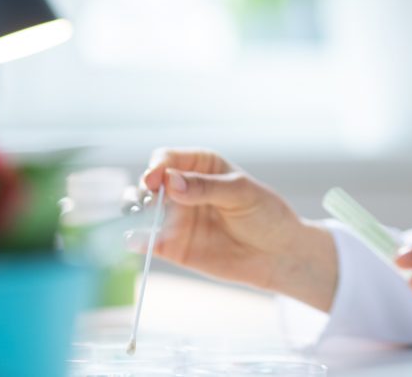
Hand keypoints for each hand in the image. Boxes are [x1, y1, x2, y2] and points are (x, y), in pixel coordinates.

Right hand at [140, 149, 337, 310]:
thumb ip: (207, 187)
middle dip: (143, 188)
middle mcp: (182, 188)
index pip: (168, 158)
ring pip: (141, 210)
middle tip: (148, 199)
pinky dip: (137, 240)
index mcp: (201, 165)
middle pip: (149, 182)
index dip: (158, 166)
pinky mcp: (173, 245)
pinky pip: (148, 241)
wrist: (279, 253)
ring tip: (137, 217)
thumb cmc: (266, 214)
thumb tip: (171, 182)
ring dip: (133, 211)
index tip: (157, 178)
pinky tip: (135, 241)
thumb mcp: (242, 193)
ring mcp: (176, 217)